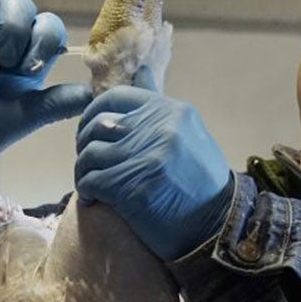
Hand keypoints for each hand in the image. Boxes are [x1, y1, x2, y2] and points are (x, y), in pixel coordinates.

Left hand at [74, 71, 233, 258]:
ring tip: (90, 185)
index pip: (116, 97)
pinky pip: (92, 180)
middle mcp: (161, 129)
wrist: (217, 229)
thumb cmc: (201, 186)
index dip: (93, 112)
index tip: (91, 132)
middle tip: (88, 162)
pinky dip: (86, 191)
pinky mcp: (134, 187)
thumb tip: (141, 71)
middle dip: (84, 144)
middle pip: (98, 125)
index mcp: (173, 112)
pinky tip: (93, 200)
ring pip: (90, 154)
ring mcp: (147, 157)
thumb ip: (158, 110)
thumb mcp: (188, 136)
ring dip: (83, 171)